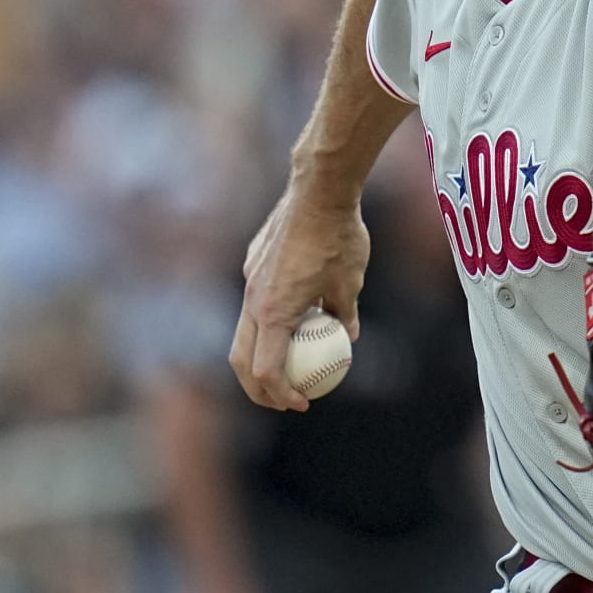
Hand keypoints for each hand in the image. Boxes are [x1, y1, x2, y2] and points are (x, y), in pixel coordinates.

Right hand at [231, 189, 366, 410]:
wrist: (317, 191)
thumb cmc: (339, 238)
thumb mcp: (351, 284)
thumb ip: (346, 315)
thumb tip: (350, 338)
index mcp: (274, 311)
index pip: (266, 369)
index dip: (281, 393)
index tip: (302, 402)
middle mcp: (253, 298)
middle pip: (241, 358)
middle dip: (257, 387)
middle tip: (284, 399)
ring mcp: (250, 279)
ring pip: (244, 329)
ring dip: (261, 354)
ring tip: (288, 364)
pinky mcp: (253, 262)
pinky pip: (255, 300)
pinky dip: (268, 320)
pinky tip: (296, 313)